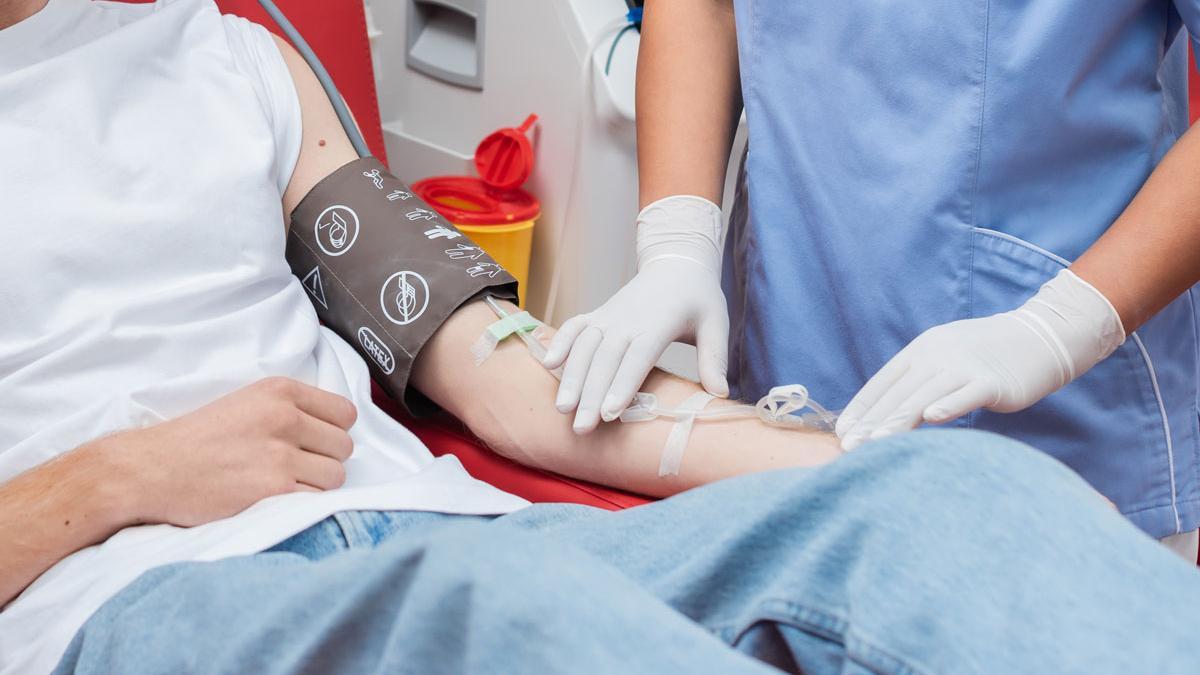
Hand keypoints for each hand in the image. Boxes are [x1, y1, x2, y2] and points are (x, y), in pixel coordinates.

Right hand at [108, 377, 356, 526]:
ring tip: (283, 484)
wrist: (150, 470)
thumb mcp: (246, 403)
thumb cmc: (196, 440)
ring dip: (316, 485)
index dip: (333, 431)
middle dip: (325, 459)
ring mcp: (280, 455)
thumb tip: (335, 427)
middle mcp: (284, 418)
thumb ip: (290, 408)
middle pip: (344, 446)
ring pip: (336, 475)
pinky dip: (301, 505)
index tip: (315, 442)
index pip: (345, 413)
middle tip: (295, 466)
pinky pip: (316, 500)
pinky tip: (274, 499)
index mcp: (280, 391)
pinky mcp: (273, 490)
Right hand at [543, 196, 728, 432]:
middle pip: (605, 360)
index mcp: (658, 323)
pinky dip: (559, 342)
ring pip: (584, 347)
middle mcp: (627, 319)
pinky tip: (548, 365)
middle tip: (581, 428)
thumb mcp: (716, 322)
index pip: (637, 357)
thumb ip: (715, 358)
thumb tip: (720, 394)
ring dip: (571, 378)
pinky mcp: (598, 315)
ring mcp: (609, 316)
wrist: (676, 263)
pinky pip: (574, 327)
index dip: (622, 385)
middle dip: (590, 395)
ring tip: (562, 409)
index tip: (609, 413)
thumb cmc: (699, 298)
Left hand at [836, 269, 1124, 449]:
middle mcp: (937, 354)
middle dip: (871, 421)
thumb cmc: (986, 357)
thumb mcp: (945, 360)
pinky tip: (931, 419)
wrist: (1040, 338)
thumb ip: (918, 381)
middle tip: (848, 447)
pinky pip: (966, 394)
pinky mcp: (992, 380)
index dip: (862, 407)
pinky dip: (948, 405)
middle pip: (898, 392)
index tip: (842, 431)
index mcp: (921, 350)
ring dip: (897, 420)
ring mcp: (965, 366)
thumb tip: (886, 412)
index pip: (883, 382)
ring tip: (874, 443)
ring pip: (924, 395)